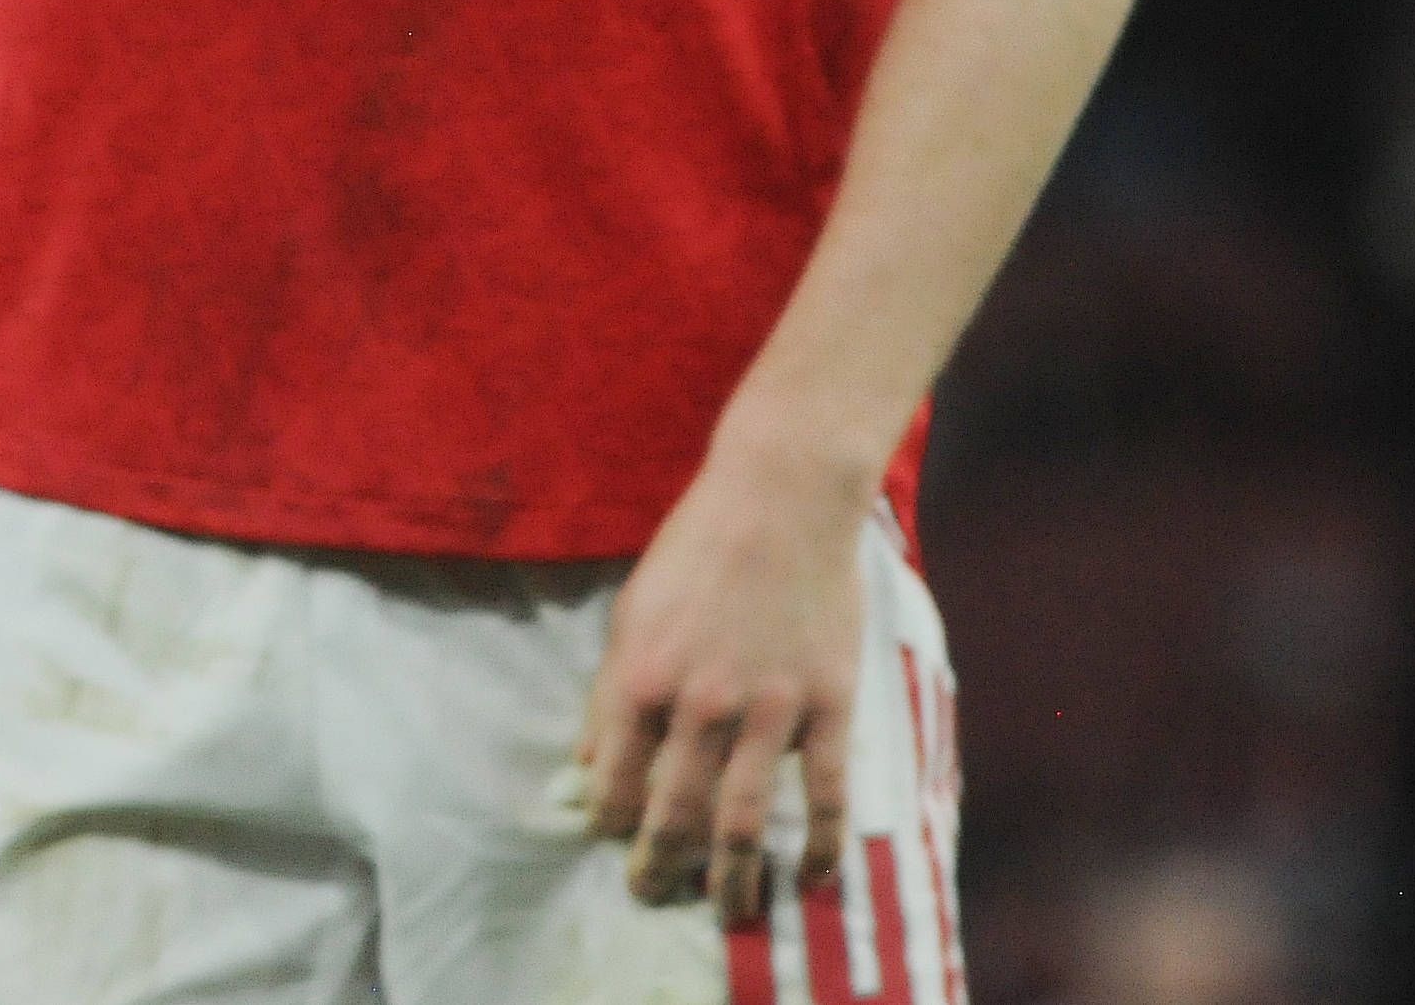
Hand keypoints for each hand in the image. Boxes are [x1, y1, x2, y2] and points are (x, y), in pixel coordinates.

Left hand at [580, 426, 869, 923]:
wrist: (779, 499)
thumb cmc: (696, 551)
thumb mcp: (631, 614)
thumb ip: (609, 695)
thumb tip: (587, 766)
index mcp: (641, 680)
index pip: (616, 784)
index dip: (610, 826)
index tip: (614, 846)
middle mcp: (700, 705)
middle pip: (675, 817)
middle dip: (660, 870)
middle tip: (653, 899)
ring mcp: (768, 710)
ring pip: (744, 822)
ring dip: (732, 882)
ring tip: (727, 914)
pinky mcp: (828, 706)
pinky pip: (825, 796)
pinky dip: (818, 847)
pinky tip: (807, 879)